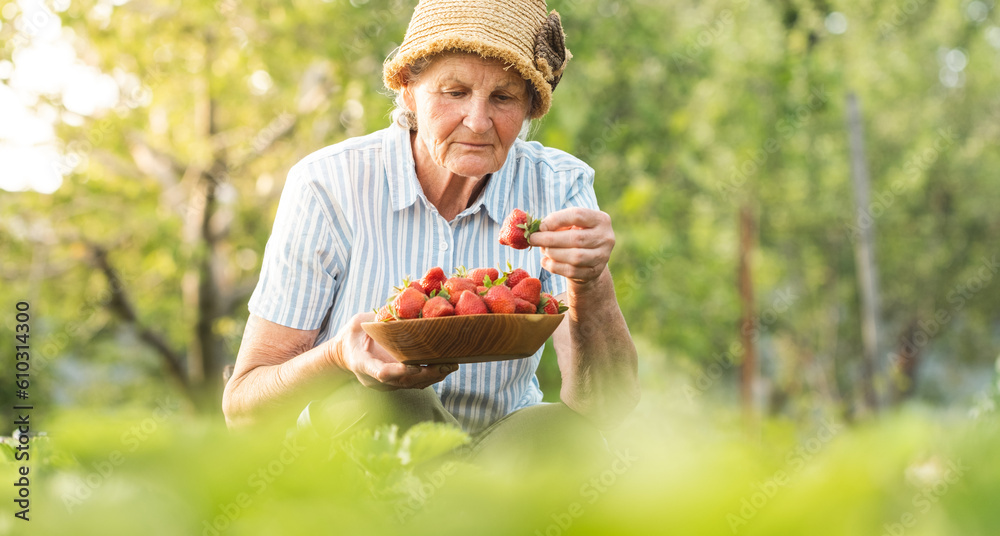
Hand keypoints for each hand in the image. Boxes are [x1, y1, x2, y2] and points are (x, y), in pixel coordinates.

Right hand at [334, 313, 456, 390]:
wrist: (346, 353)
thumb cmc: (352, 336)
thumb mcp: (358, 324)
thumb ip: (375, 321)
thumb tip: (397, 311)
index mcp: (362, 363)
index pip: (381, 372)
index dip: (397, 371)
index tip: (413, 367)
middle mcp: (375, 378)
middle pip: (403, 381)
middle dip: (426, 374)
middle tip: (445, 365)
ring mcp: (386, 383)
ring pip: (412, 384)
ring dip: (434, 376)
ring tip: (452, 365)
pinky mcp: (396, 383)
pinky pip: (416, 383)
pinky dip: (432, 376)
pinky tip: (446, 367)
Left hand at [529, 207, 614, 284]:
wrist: (589, 260)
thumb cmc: (575, 235)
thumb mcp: (570, 225)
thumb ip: (556, 223)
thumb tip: (539, 228)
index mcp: (601, 220)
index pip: (578, 215)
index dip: (556, 220)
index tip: (540, 226)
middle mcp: (606, 238)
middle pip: (575, 238)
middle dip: (550, 239)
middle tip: (533, 239)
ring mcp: (602, 257)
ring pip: (574, 257)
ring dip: (553, 253)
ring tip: (543, 250)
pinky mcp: (594, 272)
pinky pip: (571, 271)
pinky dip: (554, 266)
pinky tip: (546, 261)